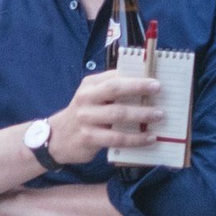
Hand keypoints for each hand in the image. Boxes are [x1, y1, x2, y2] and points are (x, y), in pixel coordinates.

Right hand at [47, 72, 162, 164]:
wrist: (57, 138)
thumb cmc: (84, 115)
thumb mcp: (92, 98)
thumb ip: (112, 92)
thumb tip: (146, 89)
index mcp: (89, 85)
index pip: (113, 76)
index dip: (135, 77)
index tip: (155, 79)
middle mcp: (85, 98)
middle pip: (114, 90)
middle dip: (138, 88)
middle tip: (158, 89)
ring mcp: (86, 118)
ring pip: (117, 114)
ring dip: (141, 114)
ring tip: (159, 115)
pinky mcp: (89, 138)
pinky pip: (117, 138)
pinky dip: (136, 138)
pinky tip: (150, 138)